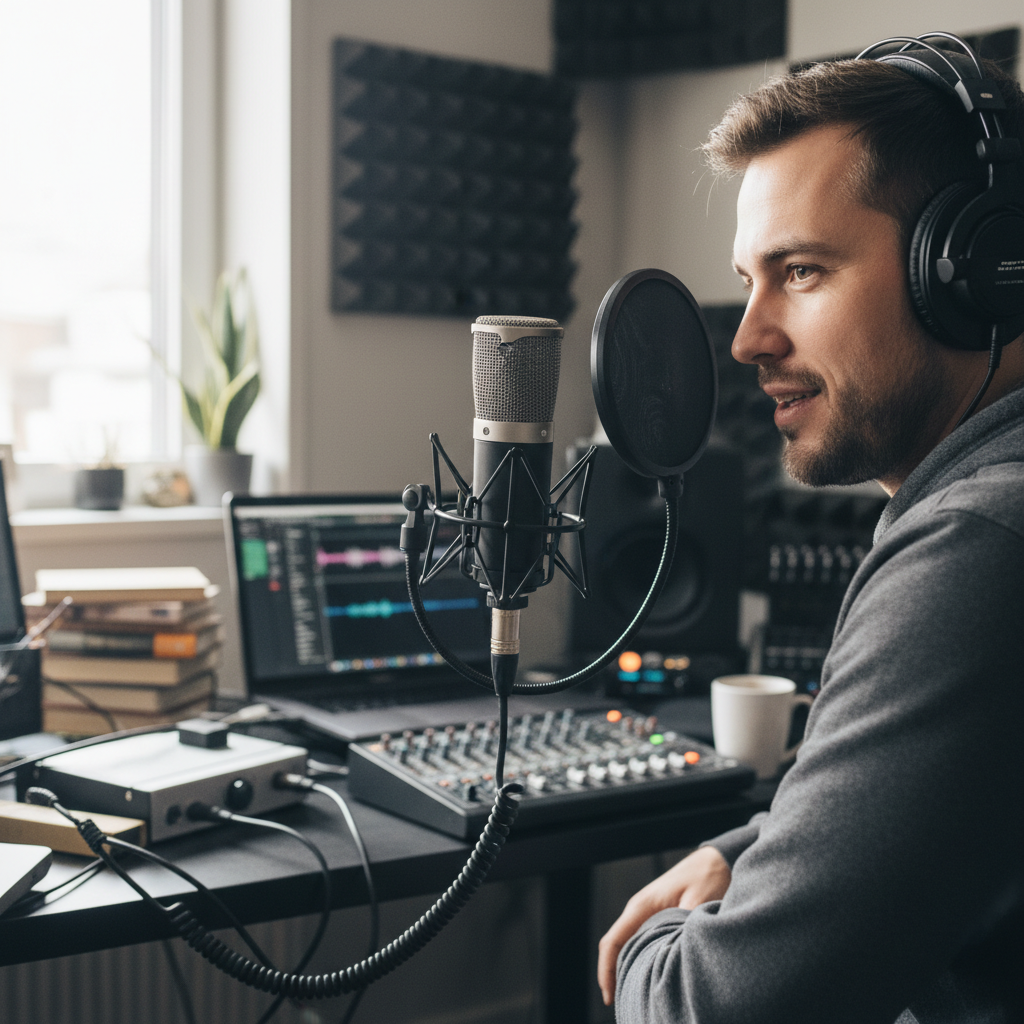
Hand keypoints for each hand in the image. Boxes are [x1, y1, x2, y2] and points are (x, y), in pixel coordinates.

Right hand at [597, 845, 730, 1005]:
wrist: (717, 860)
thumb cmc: (707, 876)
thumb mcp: (697, 904)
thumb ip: (683, 929)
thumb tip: (677, 958)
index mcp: (642, 906)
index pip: (613, 941)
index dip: (606, 971)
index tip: (608, 997)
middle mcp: (640, 910)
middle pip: (616, 947)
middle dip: (614, 976)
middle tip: (625, 1005)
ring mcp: (648, 913)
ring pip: (627, 945)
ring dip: (626, 969)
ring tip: (635, 996)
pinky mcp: (658, 917)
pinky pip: (640, 941)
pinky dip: (639, 960)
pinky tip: (648, 976)